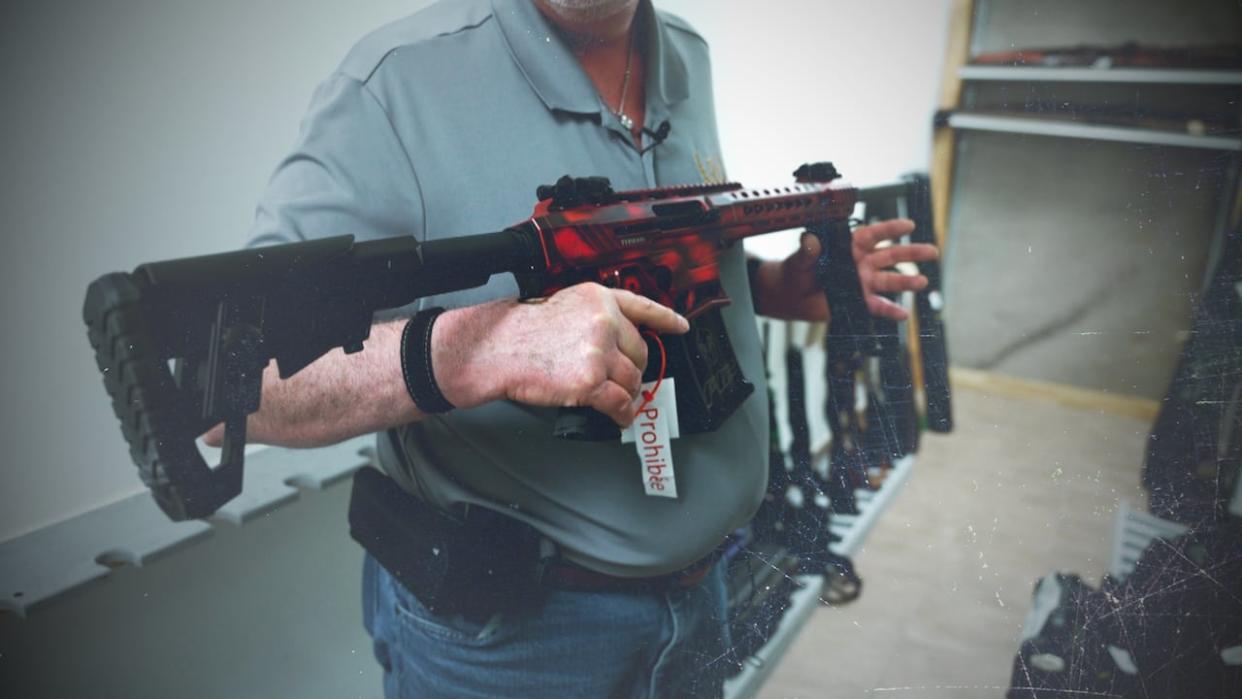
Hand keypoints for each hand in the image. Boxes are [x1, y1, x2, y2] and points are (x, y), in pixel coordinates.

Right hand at [433, 283, 688, 426]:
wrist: (500, 348)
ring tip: (610, 398)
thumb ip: (597, 316)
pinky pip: (619, 402)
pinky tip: (618, 417)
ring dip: (624, 393)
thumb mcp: (566, 305)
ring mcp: (599, 351)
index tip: (681, 327)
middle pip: (639, 352)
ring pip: (632, 379)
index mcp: (600, 299)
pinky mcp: (591, 381)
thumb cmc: (525, 331)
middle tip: (614, 378)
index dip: (665, 319)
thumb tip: (619, 344)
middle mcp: (605, 321)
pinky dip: (621, 414)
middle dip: (630, 368)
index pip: (642, 307)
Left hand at [752, 218, 938, 321]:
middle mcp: (861, 262)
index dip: (891, 229)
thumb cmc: (797, 270)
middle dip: (912, 253)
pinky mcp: (858, 300)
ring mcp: (862, 282)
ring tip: (922, 282)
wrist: (791, 295)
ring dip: (906, 281)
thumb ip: (808, 251)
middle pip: (890, 255)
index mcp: (849, 246)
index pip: (873, 235)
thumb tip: (809, 241)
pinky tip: (903, 314)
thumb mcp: (800, 258)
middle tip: (932, 251)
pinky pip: (877, 306)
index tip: (909, 224)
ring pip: (889, 280)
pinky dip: (890, 311)